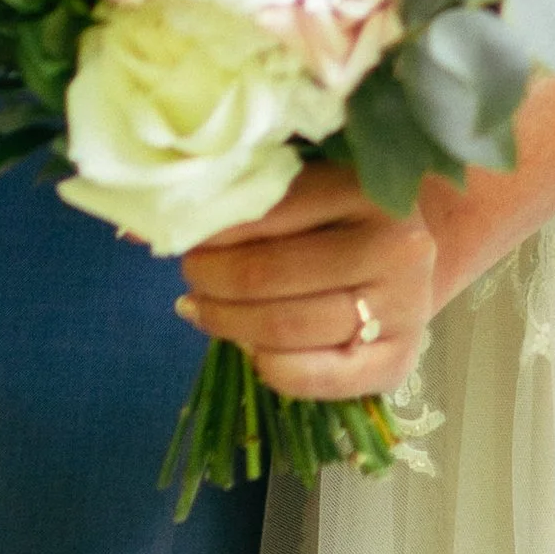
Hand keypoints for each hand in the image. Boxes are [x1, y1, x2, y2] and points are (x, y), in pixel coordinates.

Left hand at [178, 162, 436, 401]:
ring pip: (285, 328)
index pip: (266, 212)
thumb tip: (134, 229)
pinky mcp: (400, 361)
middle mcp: (397, 248)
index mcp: (367, 187)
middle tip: (189, 272)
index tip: (183, 232)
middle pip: (268, 276)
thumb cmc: (347, 201)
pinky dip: (268, 368)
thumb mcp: (307, 174)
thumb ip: (242, 188)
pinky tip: (246, 348)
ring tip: (201, 308)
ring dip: (226, 322)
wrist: (419, 244)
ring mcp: (404, 309)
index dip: (212, 228)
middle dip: (211, 278)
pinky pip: (316, 378)